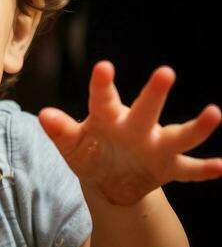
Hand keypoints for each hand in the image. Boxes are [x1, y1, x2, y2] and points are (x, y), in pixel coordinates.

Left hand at [38, 61, 221, 204]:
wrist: (108, 179)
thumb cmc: (89, 151)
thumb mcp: (72, 144)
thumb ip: (61, 130)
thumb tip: (43, 115)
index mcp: (109, 118)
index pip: (103, 99)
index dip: (102, 85)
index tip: (103, 67)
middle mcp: (137, 127)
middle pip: (146, 110)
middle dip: (154, 94)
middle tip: (165, 73)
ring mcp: (155, 147)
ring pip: (178, 136)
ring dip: (196, 127)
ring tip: (214, 113)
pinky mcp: (168, 167)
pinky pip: (190, 169)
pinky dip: (206, 169)